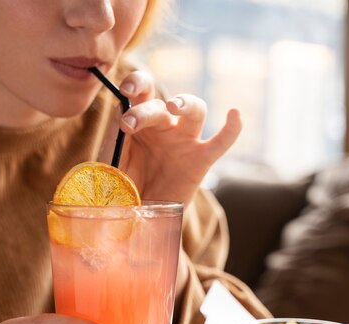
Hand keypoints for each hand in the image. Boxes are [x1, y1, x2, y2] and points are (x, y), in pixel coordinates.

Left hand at [100, 70, 241, 203]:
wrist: (138, 215)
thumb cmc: (124, 183)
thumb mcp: (113, 159)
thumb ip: (115, 135)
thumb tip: (120, 108)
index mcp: (141, 120)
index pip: (143, 88)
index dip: (137, 82)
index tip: (125, 90)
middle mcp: (165, 125)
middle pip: (162, 104)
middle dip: (145, 110)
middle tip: (129, 124)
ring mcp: (185, 141)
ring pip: (195, 110)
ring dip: (186, 102)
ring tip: (172, 106)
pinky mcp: (201, 160)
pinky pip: (221, 142)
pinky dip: (232, 129)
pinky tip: (235, 114)